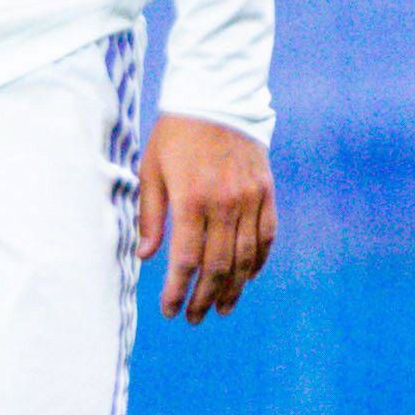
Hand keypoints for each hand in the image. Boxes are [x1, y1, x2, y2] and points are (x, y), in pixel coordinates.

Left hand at [135, 114, 272, 321]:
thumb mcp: (151, 170)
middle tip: (194, 317)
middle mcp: (225, 203)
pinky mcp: (266, 191)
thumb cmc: (175, 134)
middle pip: (219, 266)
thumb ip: (151, 215)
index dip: (177, 290)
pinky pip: (267, 235)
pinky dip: (258, 260)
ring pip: (245, 257)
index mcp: (192, 200)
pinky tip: (248, 277)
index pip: (187, 260)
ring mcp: (250, 198)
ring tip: (223, 308)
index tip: (169, 309)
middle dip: (205, 297)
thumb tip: (147, 257)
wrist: (216, 97)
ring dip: (234, 288)